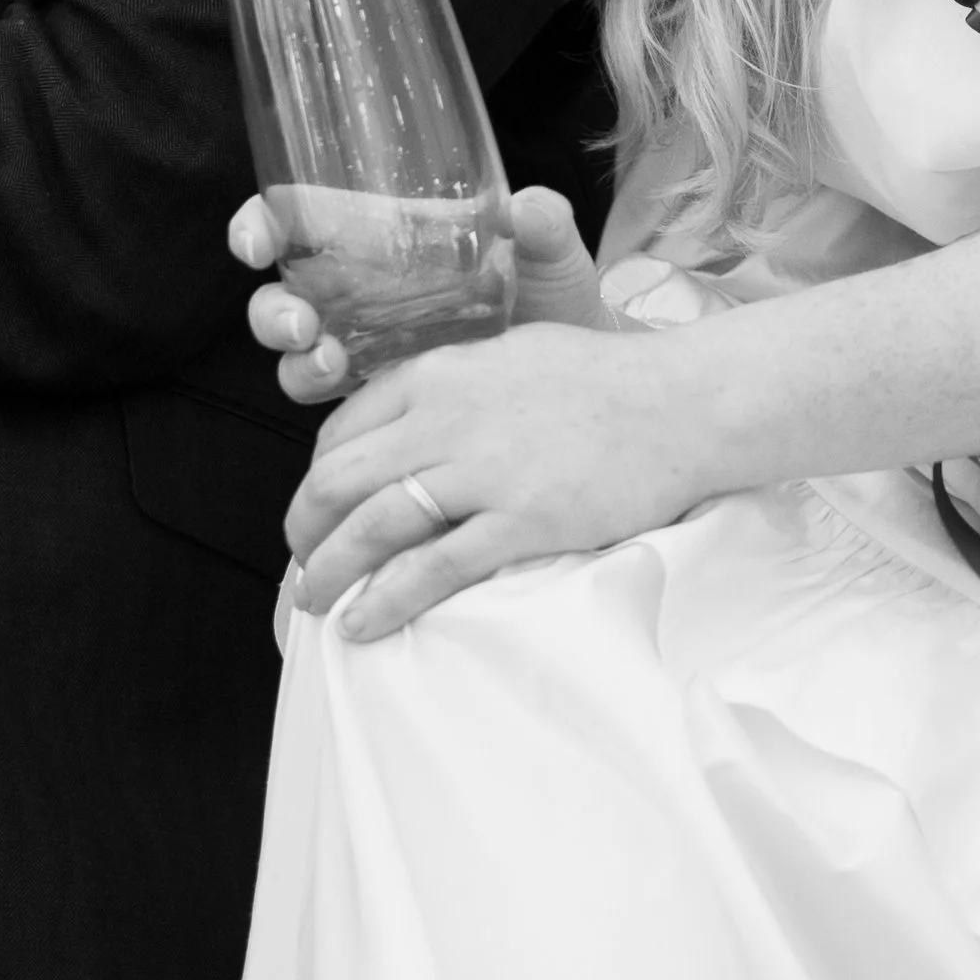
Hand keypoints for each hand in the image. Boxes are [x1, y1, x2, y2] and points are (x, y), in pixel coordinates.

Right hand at [230, 184, 615, 407]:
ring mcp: (365, 349)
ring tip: (332, 360)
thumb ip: (543, 227)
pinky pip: (333, 408)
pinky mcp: (382, 402)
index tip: (258, 241)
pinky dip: (331, 401)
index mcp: (381, 239)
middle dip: (271, 312)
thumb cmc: (554, 298)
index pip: (297, 222)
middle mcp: (359, 293)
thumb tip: (526, 206)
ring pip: (295, 355)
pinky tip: (356, 394)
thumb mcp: (550, 254)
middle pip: (281, 297)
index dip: (261, 226)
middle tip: (300, 323)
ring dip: (296, 361)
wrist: (577, 375)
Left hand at [282, 319, 711, 640]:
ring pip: (373, 527)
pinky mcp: (521, 521)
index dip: (316, 480)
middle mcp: (445, 418)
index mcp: (438, 374)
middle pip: (339, 481)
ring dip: (330, 573)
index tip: (318, 512)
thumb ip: (452, 387)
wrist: (679, 403)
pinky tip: (364, 625)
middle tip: (301, 565)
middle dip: (305, 531)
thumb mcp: (507, 354)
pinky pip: (432, 570)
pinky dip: (386, 602)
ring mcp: (482, 472)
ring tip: (313, 604)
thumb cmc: (601, 379)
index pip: (343, 431)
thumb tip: (414, 423)